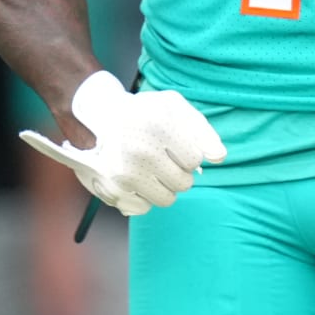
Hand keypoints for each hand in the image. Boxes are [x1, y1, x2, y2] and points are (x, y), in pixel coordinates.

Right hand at [19, 71, 225, 215]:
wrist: (95, 115)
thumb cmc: (142, 112)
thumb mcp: (174, 107)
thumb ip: (202, 130)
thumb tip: (219, 158)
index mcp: (160, 125)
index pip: (195, 160)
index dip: (188, 152)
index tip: (174, 142)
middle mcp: (141, 151)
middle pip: (184, 183)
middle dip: (178, 171)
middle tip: (162, 156)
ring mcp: (125, 173)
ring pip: (167, 199)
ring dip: (163, 186)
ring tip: (150, 167)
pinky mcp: (112, 190)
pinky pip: (144, 207)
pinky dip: (144, 195)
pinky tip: (135, 177)